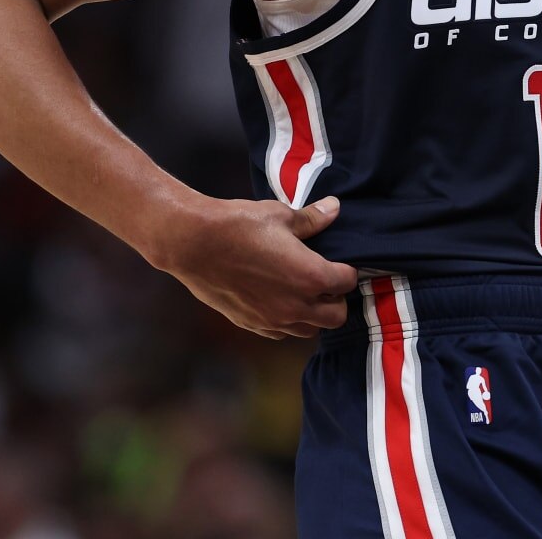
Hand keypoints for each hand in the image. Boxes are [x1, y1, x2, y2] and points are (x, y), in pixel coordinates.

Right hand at [153, 194, 360, 339]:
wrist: (193, 243)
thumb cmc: (238, 225)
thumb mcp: (280, 215)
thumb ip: (312, 219)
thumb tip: (334, 209)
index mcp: (311, 277)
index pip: (347, 282)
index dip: (346, 270)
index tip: (337, 261)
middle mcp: (296, 306)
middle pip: (336, 316)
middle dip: (336, 299)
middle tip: (324, 280)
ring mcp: (273, 320)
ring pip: (309, 330)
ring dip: (312, 314)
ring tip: (301, 291)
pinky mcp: (251, 324)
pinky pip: (281, 332)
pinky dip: (286, 321)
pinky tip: (277, 300)